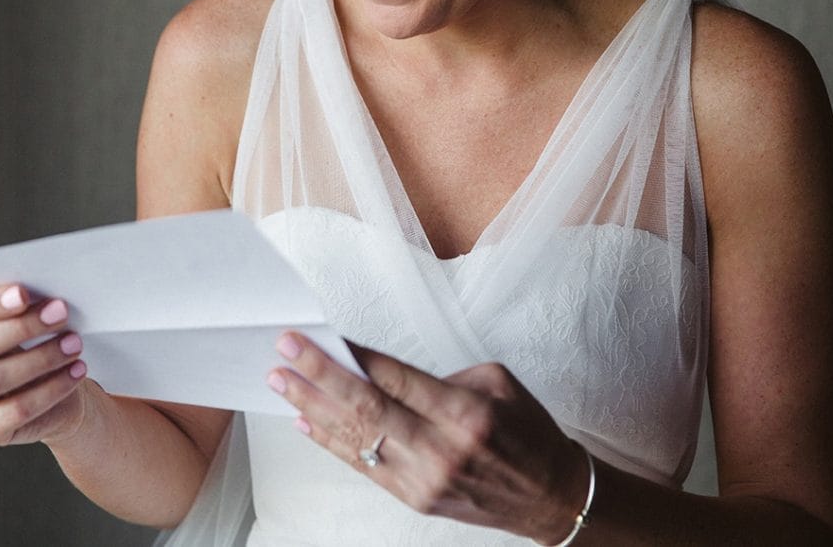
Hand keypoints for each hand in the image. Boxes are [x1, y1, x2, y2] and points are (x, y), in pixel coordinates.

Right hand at [0, 284, 89, 446]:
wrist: (44, 385)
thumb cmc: (24, 340)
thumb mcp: (13, 317)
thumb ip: (15, 305)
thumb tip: (41, 296)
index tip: (24, 293)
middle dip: (20, 328)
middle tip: (60, 313)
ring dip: (40, 358)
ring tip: (73, 343)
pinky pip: (16, 410)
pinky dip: (51, 389)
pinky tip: (75, 371)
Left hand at [267, 333, 590, 543]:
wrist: (550, 496)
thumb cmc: (527, 432)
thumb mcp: (498, 384)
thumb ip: (442, 375)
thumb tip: (387, 370)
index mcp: (465, 412)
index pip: (396, 378)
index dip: (355, 355)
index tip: (322, 334)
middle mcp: (441, 448)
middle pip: (366, 407)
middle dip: (320, 375)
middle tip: (286, 350)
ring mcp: (425, 479)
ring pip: (357, 438)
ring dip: (313, 407)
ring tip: (282, 382)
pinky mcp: (415, 498)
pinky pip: (363, 466)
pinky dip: (330, 442)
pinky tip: (305, 420)